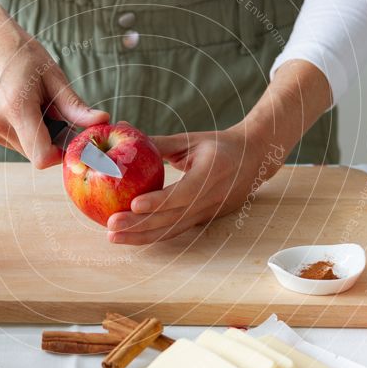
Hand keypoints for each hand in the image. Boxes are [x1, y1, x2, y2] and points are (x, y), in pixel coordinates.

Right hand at [0, 4, 107, 166]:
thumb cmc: (20, 53)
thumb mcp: (52, 76)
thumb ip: (75, 106)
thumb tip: (102, 121)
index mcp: (15, 108)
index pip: (42, 156)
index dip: (61, 153)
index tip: (71, 138)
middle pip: (36, 153)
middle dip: (51, 139)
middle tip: (53, 110)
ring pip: (25, 148)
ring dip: (37, 134)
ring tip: (33, 103)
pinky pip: (13, 141)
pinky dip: (23, 130)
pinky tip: (19, 105)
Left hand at [106, 124, 285, 244]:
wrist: (255, 160)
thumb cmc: (220, 145)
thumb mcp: (191, 139)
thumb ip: (158, 142)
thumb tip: (123, 130)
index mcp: (212, 173)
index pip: (184, 193)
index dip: (159, 202)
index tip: (134, 204)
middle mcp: (212, 198)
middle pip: (173, 218)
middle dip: (140, 225)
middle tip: (112, 227)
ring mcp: (210, 213)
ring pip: (173, 230)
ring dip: (142, 236)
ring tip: (115, 237)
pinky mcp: (205, 221)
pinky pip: (177, 231)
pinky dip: (153, 235)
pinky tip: (132, 237)